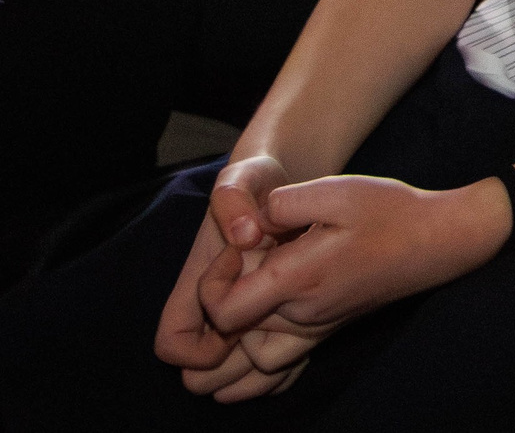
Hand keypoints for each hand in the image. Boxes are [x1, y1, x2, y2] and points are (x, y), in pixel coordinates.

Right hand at [154, 155, 288, 396]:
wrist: (278, 177)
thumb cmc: (251, 180)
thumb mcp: (241, 179)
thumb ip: (233, 201)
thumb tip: (247, 238)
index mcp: (195, 285)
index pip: (171, 343)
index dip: (194, 345)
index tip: (229, 312)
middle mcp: (215, 305)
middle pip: (206, 366)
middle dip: (235, 358)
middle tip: (272, 321)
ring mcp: (244, 307)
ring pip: (242, 363)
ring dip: (265, 355)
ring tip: (297, 323)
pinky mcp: (273, 305)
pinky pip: (273, 350)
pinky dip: (291, 353)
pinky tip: (315, 326)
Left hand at [202, 174, 511, 349]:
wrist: (440, 241)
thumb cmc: (391, 213)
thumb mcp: (338, 190)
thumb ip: (284, 202)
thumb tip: (252, 221)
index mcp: (298, 279)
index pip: (223, 312)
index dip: (213, 283)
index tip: (238, 249)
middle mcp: (302, 313)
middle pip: (232, 335)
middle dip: (225, 299)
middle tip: (250, 260)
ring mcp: (315, 327)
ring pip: (252, 359)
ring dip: (236, 336)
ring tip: (249, 294)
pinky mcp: (327, 330)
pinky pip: (277, 364)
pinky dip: (258, 357)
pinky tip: (261, 327)